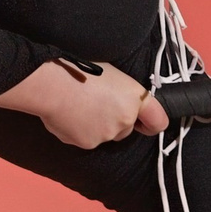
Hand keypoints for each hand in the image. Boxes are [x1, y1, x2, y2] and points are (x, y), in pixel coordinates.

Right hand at [0, 57, 169, 149]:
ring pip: (106, 135)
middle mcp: (125, 119)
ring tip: (78, 107)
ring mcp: (107, 134)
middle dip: (115, 120)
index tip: (145, 122)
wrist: (51, 84)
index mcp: (135, 97)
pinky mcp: (88, 144)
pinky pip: (87, 139)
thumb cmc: (79, 67)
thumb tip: (120, 101)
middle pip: (126, 128)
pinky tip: (69, 115)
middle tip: (96, 103)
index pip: (158, 121)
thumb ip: (122, 92)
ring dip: (97, 126)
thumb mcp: (111, 73)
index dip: (151, 122)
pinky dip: (80, 131)